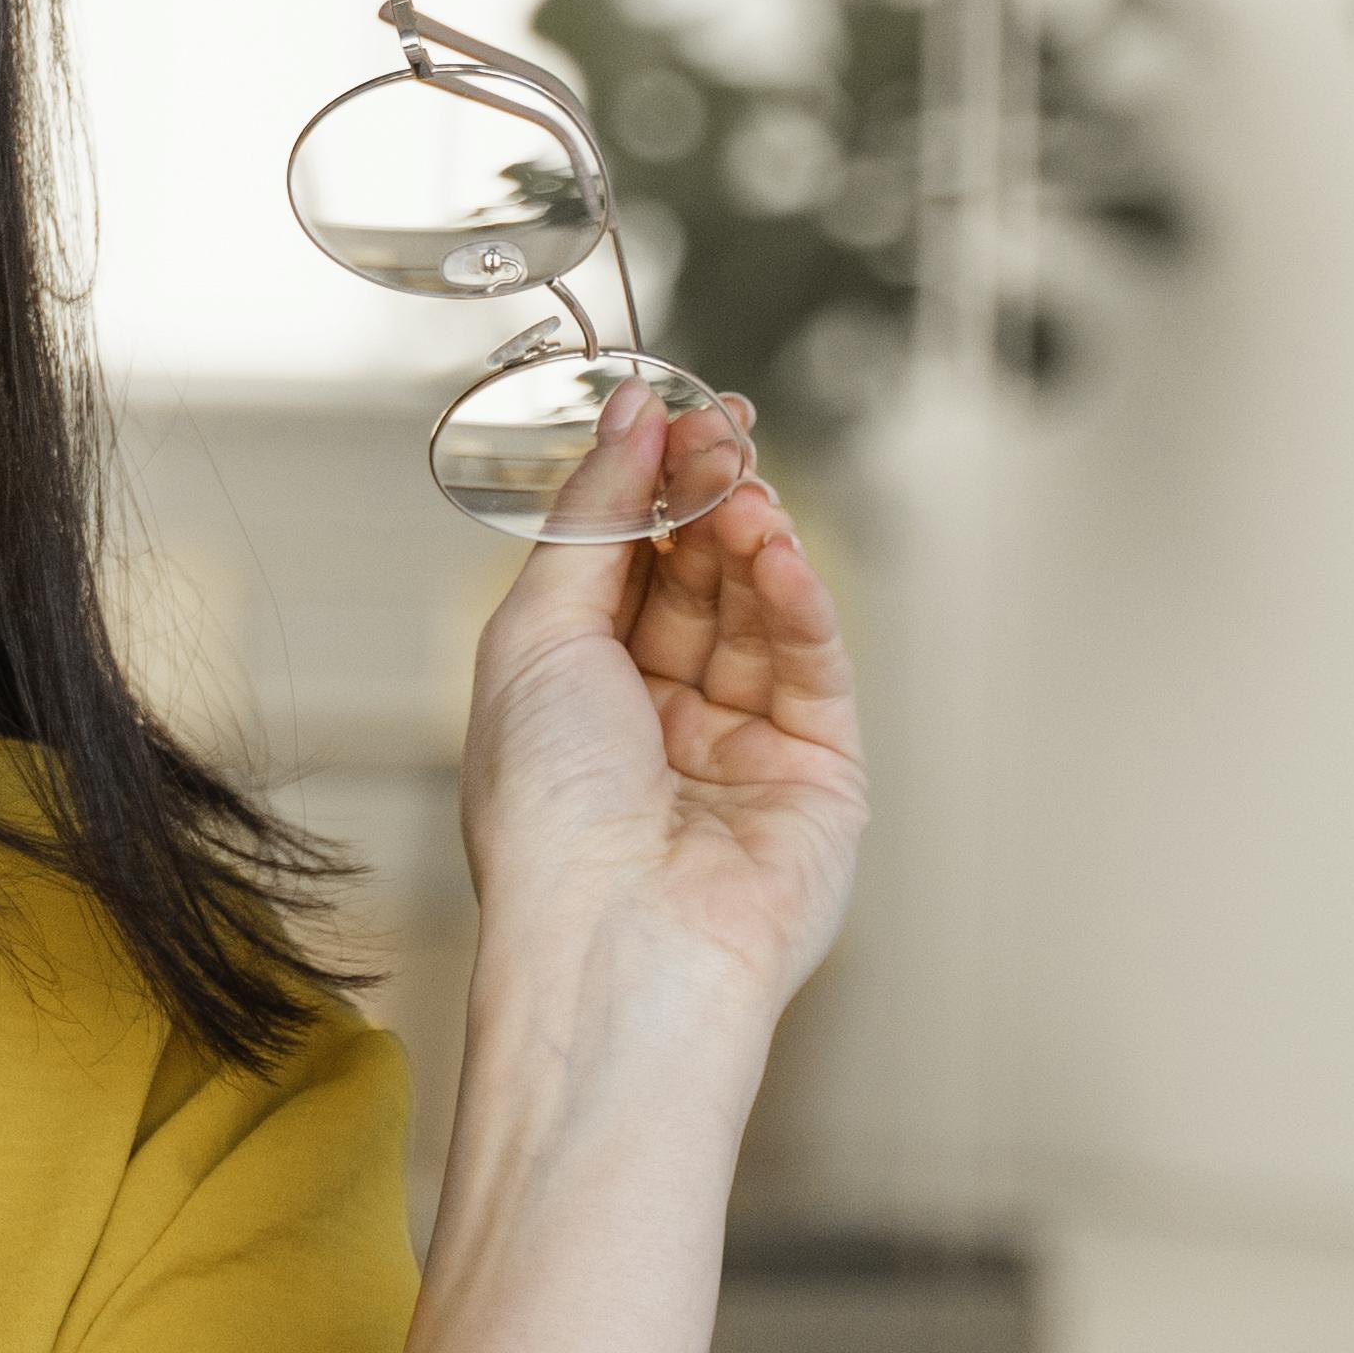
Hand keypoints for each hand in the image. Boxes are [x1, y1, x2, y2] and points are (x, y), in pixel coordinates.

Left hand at [453, 391, 865, 1052]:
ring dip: (754, 540)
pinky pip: (816, 665)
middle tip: (723, 435)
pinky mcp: (818, 772)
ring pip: (760, 610)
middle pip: (698, 576)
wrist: (616, 942)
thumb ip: (590, 521)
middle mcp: (657, 716)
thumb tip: (629, 415)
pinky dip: (803, 602)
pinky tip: (781, 554)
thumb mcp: (536, 638)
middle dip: (708, 497)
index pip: (623, 562)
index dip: (646, 485)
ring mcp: (742, 743)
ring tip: (744, 494)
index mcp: (572, 692)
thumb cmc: (547, 814)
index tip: (671, 410)